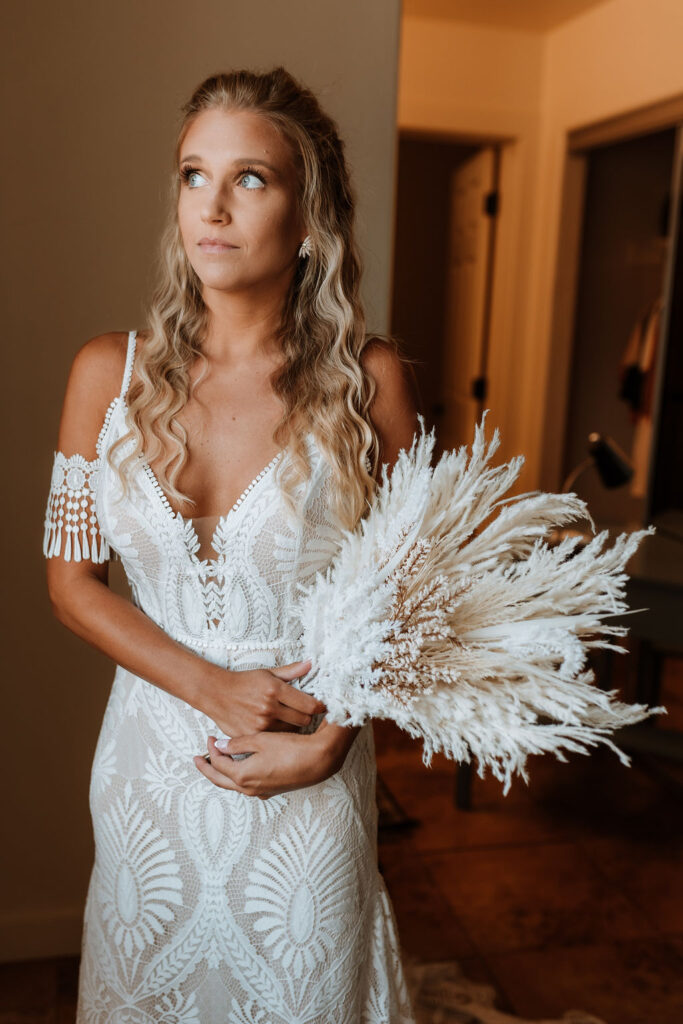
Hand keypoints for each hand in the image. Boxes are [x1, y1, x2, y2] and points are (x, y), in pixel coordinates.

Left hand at [192, 719, 354, 797]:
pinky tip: (240, 768)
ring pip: (234, 785)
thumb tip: (220, 746)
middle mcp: (250, 788)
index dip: (211, 750)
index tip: (209, 737)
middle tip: (197, 759)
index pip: (218, 764)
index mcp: (243, 775)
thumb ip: (238, 743)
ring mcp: (261, 791)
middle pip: (220, 781)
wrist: (319, 760)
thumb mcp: (261, 740)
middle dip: (207, 769)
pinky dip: (237, 777)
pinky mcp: (272, 790)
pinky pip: (247, 786)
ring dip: (223, 773)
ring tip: (217, 761)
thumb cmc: (291, 748)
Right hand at [204, 659, 326, 737]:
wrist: (215, 693)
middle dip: (306, 717)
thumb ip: (291, 671)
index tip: (321, 707)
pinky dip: (277, 735)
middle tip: (303, 713)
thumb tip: (311, 663)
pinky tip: (273, 726)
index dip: (319, 707)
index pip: (310, 705)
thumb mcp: (267, 673)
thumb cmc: (243, 682)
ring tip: (286, 719)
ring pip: (290, 732)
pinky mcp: (251, 736)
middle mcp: (268, 708)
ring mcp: (260, 724)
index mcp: (275, 689)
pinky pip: (274, 740)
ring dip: (291, 727)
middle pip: (303, 721)